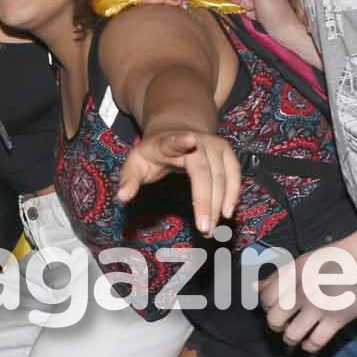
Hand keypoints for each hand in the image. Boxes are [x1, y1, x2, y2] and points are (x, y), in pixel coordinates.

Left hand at [118, 128, 241, 235]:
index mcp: (169, 142)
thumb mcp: (136, 161)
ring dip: (219, 204)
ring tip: (212, 229)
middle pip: (204, 171)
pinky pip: (234, 174)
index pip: (175, 141)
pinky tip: (227, 213)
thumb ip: (128, 179)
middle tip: (204, 229)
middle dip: (206, 201)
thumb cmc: (155, 150)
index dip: (182, 141)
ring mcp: (214, 145)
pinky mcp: (227, 152)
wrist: (178, 127)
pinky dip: (233, 194)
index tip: (190, 140)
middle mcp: (197, 140)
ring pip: (222, 176)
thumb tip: (121, 197)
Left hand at [259, 229, 356, 353]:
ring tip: (295, 335)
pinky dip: (309, 346)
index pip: (265, 299)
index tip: (276, 308)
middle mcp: (302, 290)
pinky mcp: (338, 318)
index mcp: (292, 273)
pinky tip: (310, 341)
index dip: (267, 307)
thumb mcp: (302, 261)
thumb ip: (277, 276)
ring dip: (290, 339)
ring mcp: (320, 305)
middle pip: (274, 320)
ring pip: (292, 335)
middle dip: (276, 326)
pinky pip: (315, 342)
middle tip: (284, 325)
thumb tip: (252, 288)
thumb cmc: (334, 258)